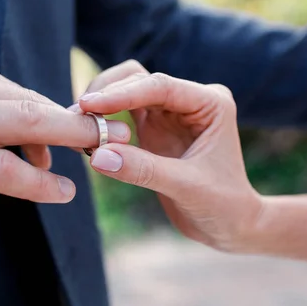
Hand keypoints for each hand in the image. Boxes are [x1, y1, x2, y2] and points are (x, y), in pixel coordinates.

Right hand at [0, 44, 129, 222]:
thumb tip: (12, 122)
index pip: (11, 86)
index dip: (47, 112)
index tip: (67, 132)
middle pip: (27, 100)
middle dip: (75, 121)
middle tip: (107, 136)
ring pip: (24, 126)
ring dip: (68, 144)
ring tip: (91, 159)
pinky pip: (2, 170)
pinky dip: (39, 183)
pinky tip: (61, 193)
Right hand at [79, 70, 261, 251]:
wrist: (229, 224)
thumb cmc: (223, 205)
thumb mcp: (186, 187)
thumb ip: (143, 169)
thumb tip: (97, 154)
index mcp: (210, 103)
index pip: (161, 86)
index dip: (122, 93)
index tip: (89, 104)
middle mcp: (190, 101)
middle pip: (140, 80)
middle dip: (108, 96)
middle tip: (77, 116)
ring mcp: (170, 112)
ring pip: (127, 91)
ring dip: (102, 103)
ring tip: (77, 123)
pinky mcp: (154, 127)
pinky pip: (122, 112)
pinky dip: (104, 119)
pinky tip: (87, 133)